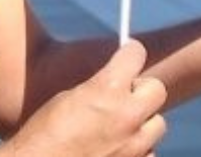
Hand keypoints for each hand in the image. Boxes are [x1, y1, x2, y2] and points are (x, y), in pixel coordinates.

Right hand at [2, 38, 166, 156]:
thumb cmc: (44, 135)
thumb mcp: (68, 99)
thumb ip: (99, 88)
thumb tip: (116, 84)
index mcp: (107, 90)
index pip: (136, 55)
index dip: (131, 54)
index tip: (129, 55)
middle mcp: (127, 116)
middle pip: (157, 89)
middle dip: (142, 90)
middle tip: (126, 96)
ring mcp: (134, 147)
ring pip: (157, 125)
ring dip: (141, 124)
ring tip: (118, 129)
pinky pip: (148, 153)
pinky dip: (136, 151)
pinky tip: (115, 151)